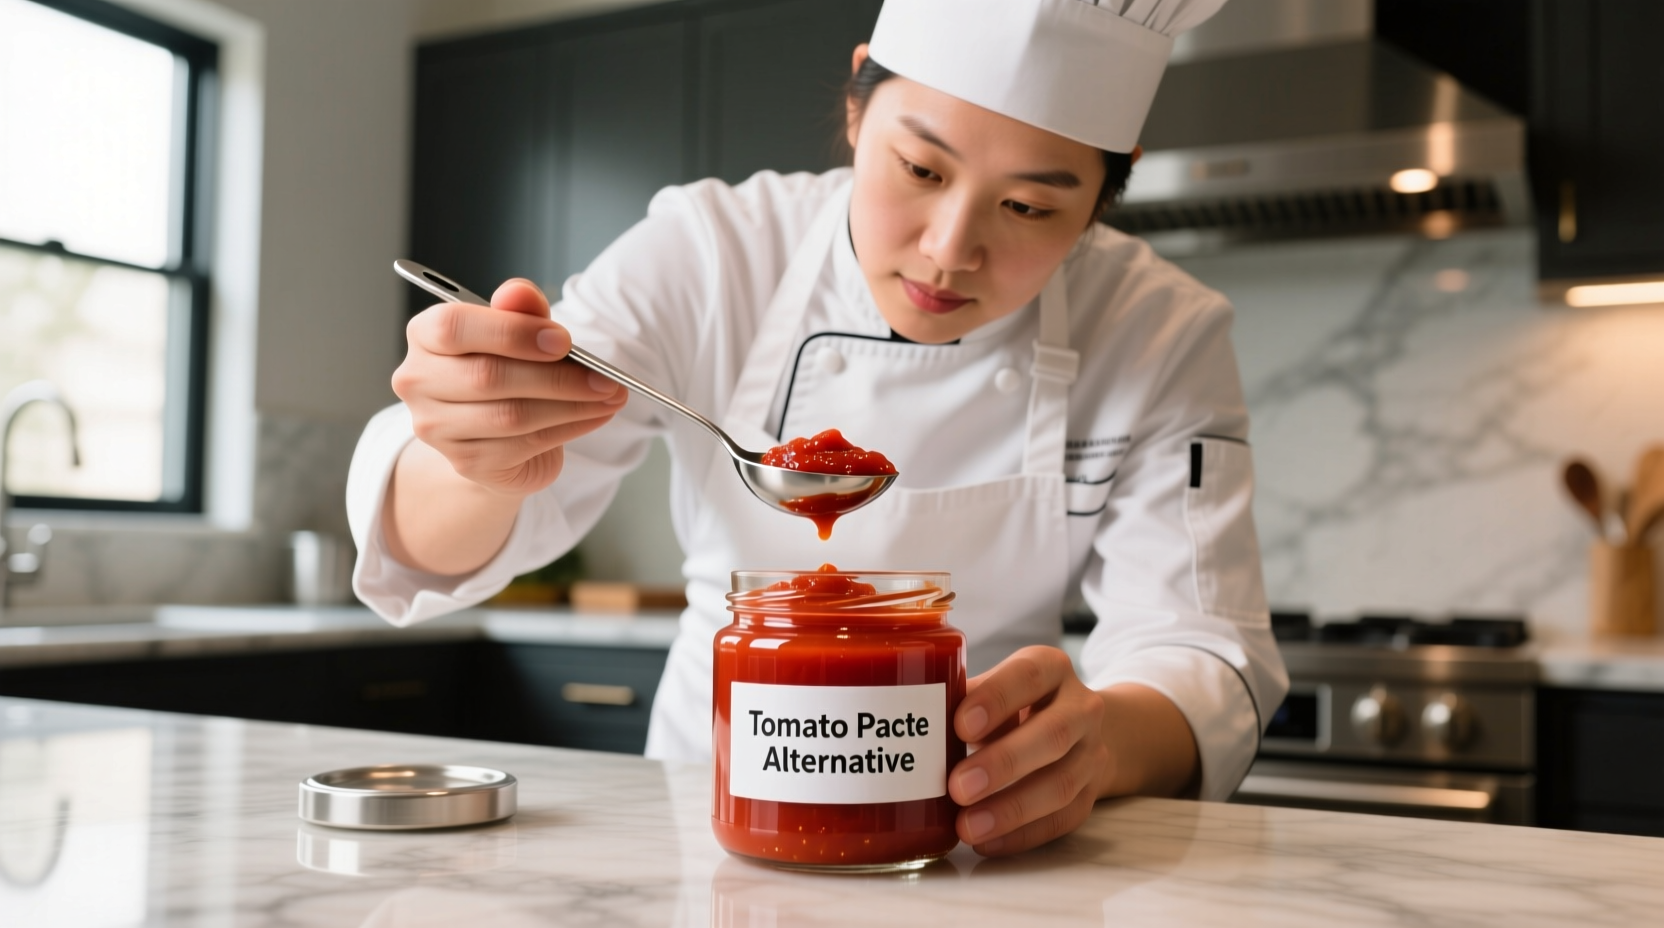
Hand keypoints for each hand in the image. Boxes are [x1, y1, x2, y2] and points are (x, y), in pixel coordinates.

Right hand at [392, 278, 626, 497]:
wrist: (496, 434)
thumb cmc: (506, 369)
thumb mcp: (518, 332)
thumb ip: (520, 309)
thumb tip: (520, 293)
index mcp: (425, 335)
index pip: (454, 327)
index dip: (513, 333)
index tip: (563, 340)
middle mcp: (419, 381)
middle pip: (488, 376)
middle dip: (557, 377)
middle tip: (605, 377)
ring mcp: (436, 427)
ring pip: (511, 416)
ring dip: (572, 406)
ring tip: (610, 396)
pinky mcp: (466, 461)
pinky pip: (524, 444)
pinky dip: (568, 428)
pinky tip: (594, 416)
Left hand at [948, 647, 1109, 855]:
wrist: (1078, 726)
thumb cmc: (1017, 704)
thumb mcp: (995, 688)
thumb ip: (963, 700)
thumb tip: (915, 726)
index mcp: (1051, 669)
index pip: (1029, 676)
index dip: (996, 700)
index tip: (960, 726)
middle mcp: (1081, 707)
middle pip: (1053, 734)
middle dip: (1003, 763)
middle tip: (957, 786)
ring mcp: (1091, 753)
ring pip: (1062, 784)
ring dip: (1012, 809)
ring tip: (967, 826)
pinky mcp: (1091, 793)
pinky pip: (1063, 819)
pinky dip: (1023, 835)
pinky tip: (987, 842)